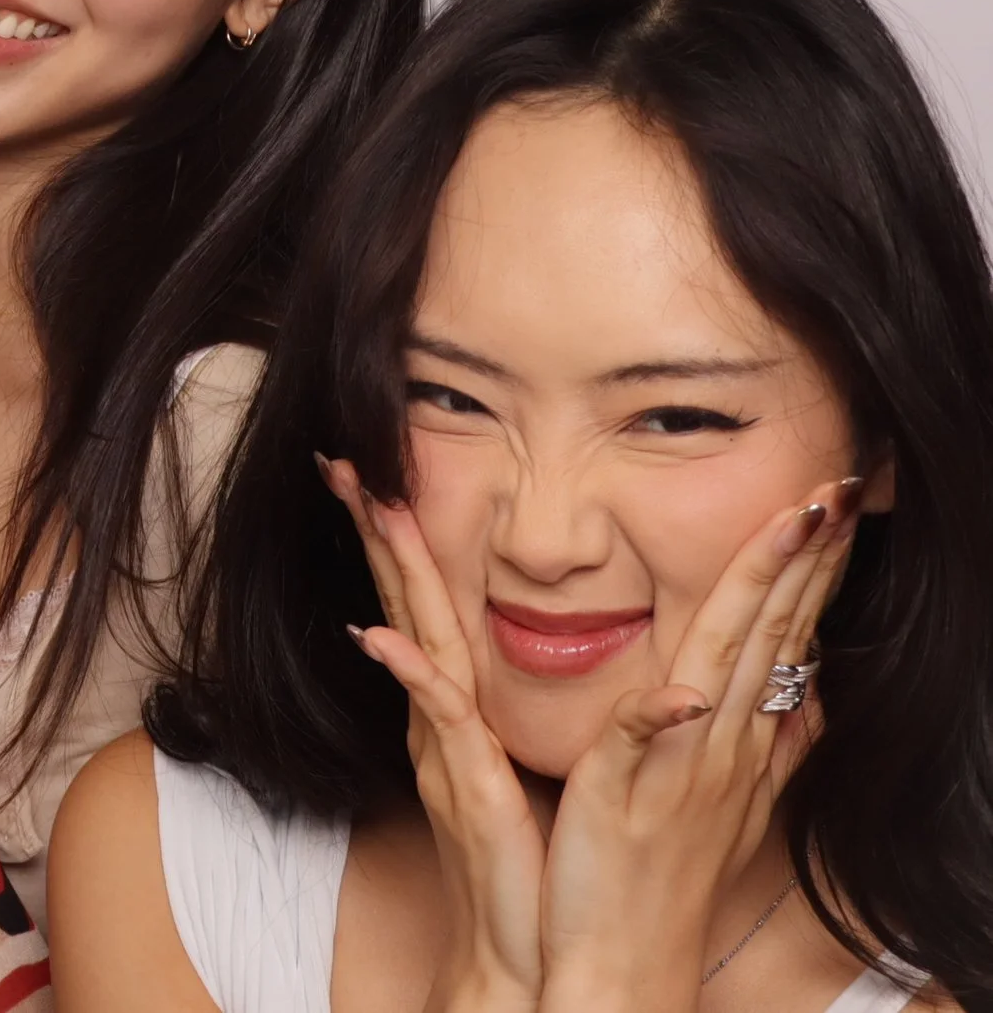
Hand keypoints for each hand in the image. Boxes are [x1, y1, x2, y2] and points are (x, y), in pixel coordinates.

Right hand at [321, 455, 544, 1012]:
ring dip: (389, 569)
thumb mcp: (562, 768)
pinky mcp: (462, 777)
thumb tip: (603, 662)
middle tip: (345, 459)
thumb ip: (571, 709)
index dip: (413, 538)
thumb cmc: (548, 866)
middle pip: (409, 598)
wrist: (534, 949)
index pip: (438, 601)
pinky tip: (381, 635)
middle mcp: (446, 713)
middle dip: (378, 526)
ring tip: (368, 504)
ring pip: (415, 632)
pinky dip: (406, 673)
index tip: (389, 475)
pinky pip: (432, 712)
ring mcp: (447, 741)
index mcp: (469, 706)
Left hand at [534, 477, 858, 1009]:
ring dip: (757, 594)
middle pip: (768, 635)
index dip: (805, 572)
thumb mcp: (721, 801)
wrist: (621, 966)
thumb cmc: (657, 878)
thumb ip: (757, 748)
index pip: (778, 637)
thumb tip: (800, 704)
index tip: (828, 505)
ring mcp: (681, 768)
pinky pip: (636, 736)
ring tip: (788, 527)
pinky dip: (654, 707)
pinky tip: (684, 685)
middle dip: (804, 561)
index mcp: (734, 739)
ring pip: (726, 664)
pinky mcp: (624, 794)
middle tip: (835, 491)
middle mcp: (722, 746)